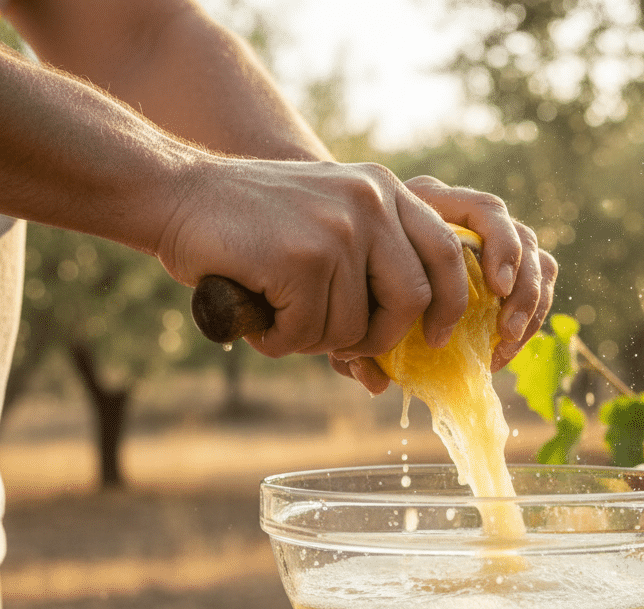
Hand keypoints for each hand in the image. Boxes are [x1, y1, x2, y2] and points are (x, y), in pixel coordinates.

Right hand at [159, 157, 471, 368]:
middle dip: (382, 339)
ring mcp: (338, 229)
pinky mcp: (300, 258)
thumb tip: (398, 364)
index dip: (450, 303)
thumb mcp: (327, 218)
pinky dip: (282, 342)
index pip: (447, 253)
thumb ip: (371, 265)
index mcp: (385, 190)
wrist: (174, 192)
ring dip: (315, 340)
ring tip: (282, 320)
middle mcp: (371, 203)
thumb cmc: (251, 221)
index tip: (435, 336)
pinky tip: (260, 321)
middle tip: (348, 347)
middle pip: (413, 299)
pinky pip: (309, 331)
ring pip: (354, 326)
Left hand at [334, 179, 557, 393]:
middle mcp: (467, 216)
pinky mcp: (503, 268)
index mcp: (432, 204)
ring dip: (532, 303)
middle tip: (506, 328)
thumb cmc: (347, 272)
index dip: (500, 250)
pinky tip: (504, 345)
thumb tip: (377, 382)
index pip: (486, 211)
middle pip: (520, 235)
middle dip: (523, 285)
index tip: (495, 291)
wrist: (344, 252)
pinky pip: (538, 283)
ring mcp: (491, 241)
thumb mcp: (349, 295)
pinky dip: (530, 315)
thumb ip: (357, 332)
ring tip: (507, 340)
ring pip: (538, 259)